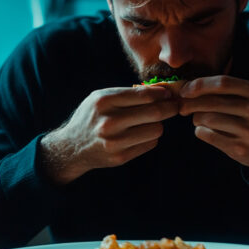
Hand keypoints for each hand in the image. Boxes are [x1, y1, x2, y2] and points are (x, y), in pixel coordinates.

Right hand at [41, 86, 178, 183]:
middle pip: (154, 113)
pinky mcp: (120, 157)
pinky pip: (150, 144)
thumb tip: (163, 91)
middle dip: (170, 107)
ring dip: (158, 124)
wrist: (72, 147)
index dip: (162, 94)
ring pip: (156, 130)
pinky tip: (140, 134)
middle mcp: (109, 122)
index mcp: (104, 101)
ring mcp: (115, 142)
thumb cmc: (92, 116)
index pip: (144, 95)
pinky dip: (150, 137)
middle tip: (175, 105)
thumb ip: (129, 94)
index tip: (169, 94)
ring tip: (150, 121)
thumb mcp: (102, 97)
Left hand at [179, 76, 248, 167]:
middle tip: (182, 106)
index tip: (185, 89)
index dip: (200, 85)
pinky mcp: (240, 148)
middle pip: (212, 102)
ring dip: (196, 118)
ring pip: (208, 119)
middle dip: (191, 103)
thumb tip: (191, 86)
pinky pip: (208, 135)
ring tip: (198, 119)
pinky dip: (200, 131)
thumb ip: (229, 90)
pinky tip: (204, 130)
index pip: (223, 83)